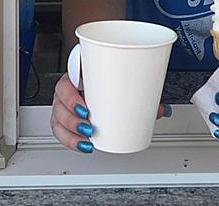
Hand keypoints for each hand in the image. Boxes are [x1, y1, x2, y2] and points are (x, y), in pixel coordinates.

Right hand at [50, 73, 172, 153]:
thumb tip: (160, 110)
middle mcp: (67, 90)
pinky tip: (83, 145)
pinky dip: (71, 141)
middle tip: (89, 127)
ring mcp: (64, 104)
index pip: (65, 84)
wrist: (102, 74)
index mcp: (76, 74)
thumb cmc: (106, 74)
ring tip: (87, 140)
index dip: (71, 98)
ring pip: (58, 121)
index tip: (85, 109)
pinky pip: (61, 131)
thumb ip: (138, 92)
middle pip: (59, 106)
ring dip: (71, 134)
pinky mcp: (67, 118)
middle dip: (72, 120)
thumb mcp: (119, 78)